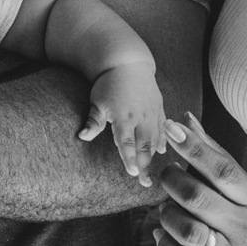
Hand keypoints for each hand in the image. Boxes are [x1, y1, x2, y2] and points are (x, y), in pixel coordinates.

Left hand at [78, 62, 165, 187]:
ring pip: (155, 138)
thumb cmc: (108, 83)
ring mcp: (152, 112)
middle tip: (145, 183)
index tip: (131, 173)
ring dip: (153, 157)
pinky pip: (164, 127)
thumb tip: (81, 136)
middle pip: (144, 145)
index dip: (129, 158)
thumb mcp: (98, 101)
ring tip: (152, 174)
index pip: (126, 142)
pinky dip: (164, 139)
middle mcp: (140, 116)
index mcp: (123, 116)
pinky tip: (162, 150)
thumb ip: (93, 121)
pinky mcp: (159, 107)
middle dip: (145, 165)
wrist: (127, 62)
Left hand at [155, 113, 246, 245]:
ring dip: (167, 215)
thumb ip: (217, 158)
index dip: (194, 147)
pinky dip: (164, 243)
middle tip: (167, 175)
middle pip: (198, 197)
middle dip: (172, 181)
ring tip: (165, 209)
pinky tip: (163, 235)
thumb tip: (187, 119)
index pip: (223, 170)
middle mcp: (246, 227)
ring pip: (187, 230)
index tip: (171, 127)